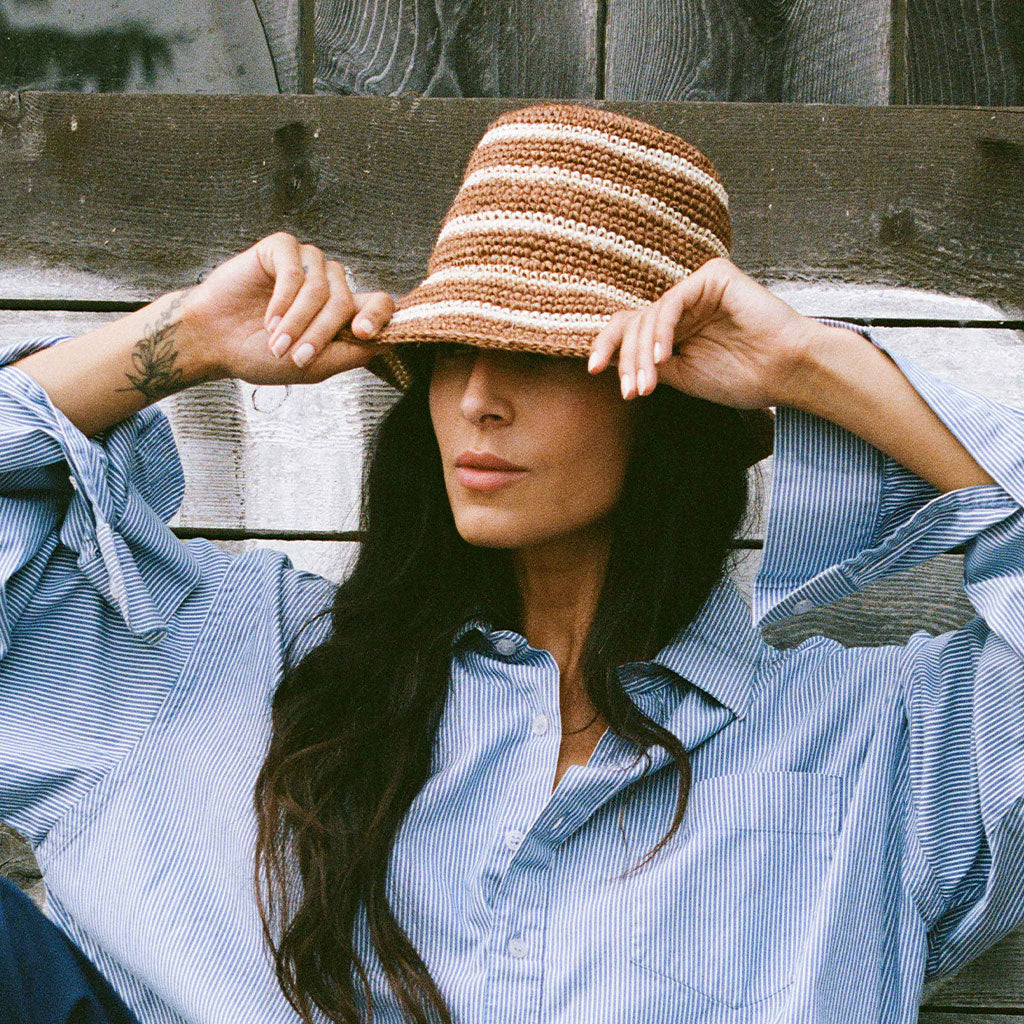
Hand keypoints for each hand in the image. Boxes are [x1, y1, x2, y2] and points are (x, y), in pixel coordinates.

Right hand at [184, 231, 394, 383]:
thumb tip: (393, 341)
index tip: (362, 332)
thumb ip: (353, 353)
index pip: (380, 303)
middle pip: (345, 302)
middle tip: (294, 357)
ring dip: (297, 322)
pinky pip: (296, 271)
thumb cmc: (263, 355)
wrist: (215, 342)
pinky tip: (268, 319)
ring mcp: (308, 263)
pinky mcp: (282, 249)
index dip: (379, 316)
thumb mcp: (314, 366)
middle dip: (319, 334)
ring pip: (321, 289)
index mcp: (344, 311)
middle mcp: (330, 283)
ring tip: (276, 342)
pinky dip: (283, 300)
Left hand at [586, 256, 818, 408]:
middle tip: (632, 391)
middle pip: (634, 323)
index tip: (593, 371)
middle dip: (627, 360)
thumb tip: (605, 360)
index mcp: (675, 327)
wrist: (788, 372)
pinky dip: (662, 330)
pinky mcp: (713, 276)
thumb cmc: (742, 377)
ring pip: (650, 316)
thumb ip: (647, 362)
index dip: (607, 347)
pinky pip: (672, 301)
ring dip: (644, 354)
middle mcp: (683, 304)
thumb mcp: (682, 376)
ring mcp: (697, 288)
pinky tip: (665, 358)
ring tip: (648, 383)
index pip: (629, 329)